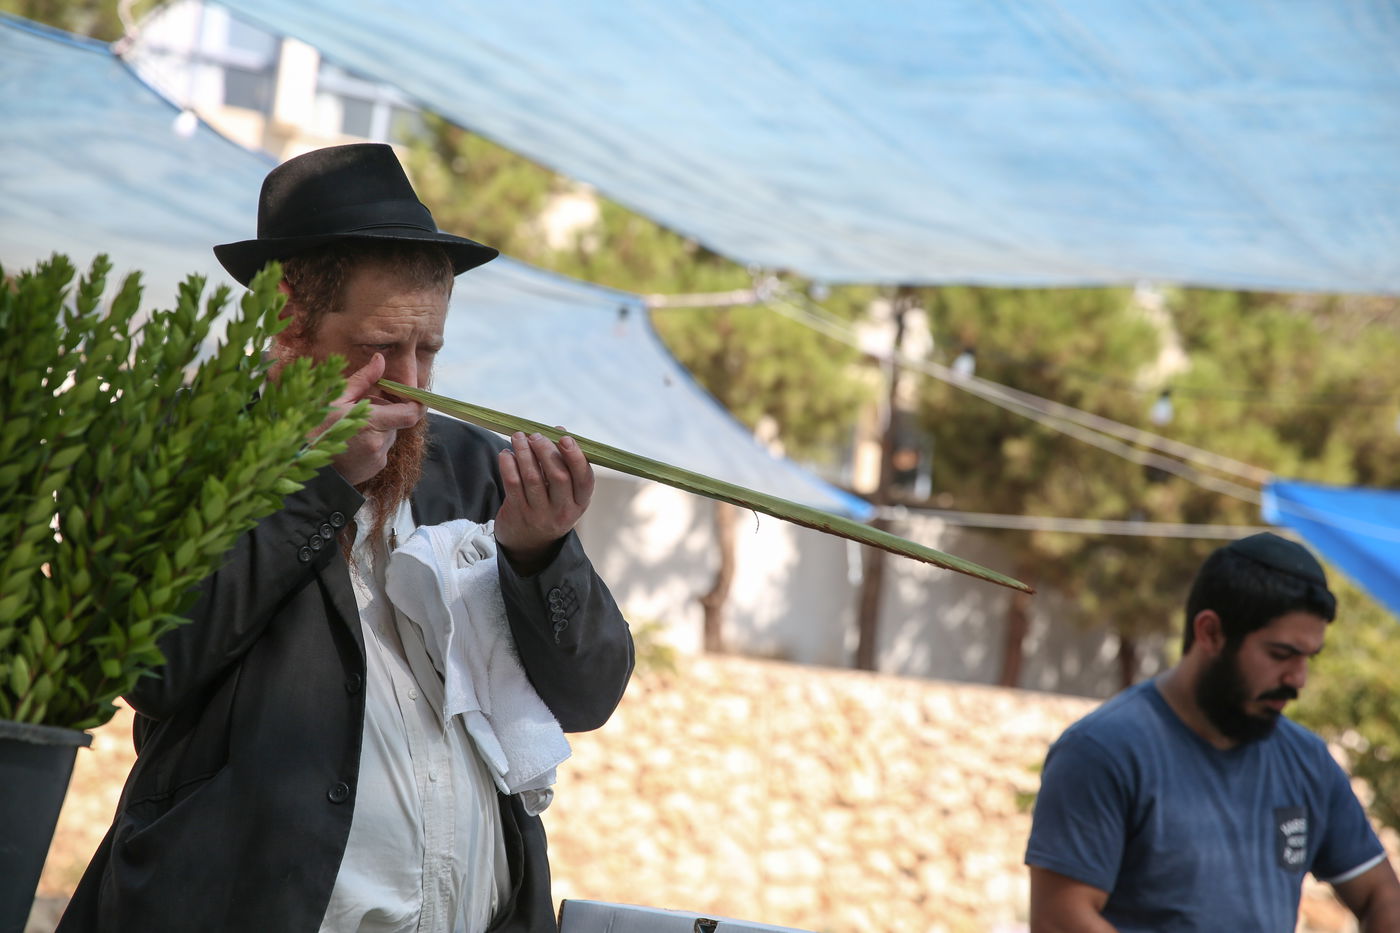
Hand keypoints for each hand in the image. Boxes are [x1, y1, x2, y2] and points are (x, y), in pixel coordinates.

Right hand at [317, 353, 424, 486]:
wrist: (301, 464)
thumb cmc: (315, 428)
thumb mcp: (336, 398)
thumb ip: (363, 380)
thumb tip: (380, 360)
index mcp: (371, 422)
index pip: (411, 414)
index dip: (416, 403)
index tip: (411, 395)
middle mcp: (379, 443)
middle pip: (397, 422)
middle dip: (385, 413)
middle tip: (361, 408)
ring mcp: (378, 458)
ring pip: (389, 436)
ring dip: (378, 428)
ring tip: (351, 427)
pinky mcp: (375, 468)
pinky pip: (382, 450)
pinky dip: (372, 442)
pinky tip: (351, 442)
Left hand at [494, 430, 593, 573]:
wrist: (529, 542)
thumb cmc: (550, 505)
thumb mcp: (565, 492)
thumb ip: (564, 462)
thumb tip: (558, 430)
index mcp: (580, 502)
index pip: (584, 478)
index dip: (575, 456)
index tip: (564, 437)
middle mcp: (563, 511)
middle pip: (558, 476)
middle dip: (545, 450)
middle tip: (535, 435)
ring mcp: (540, 515)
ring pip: (532, 478)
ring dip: (524, 453)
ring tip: (518, 437)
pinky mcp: (518, 514)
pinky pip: (512, 484)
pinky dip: (508, 465)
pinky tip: (506, 454)